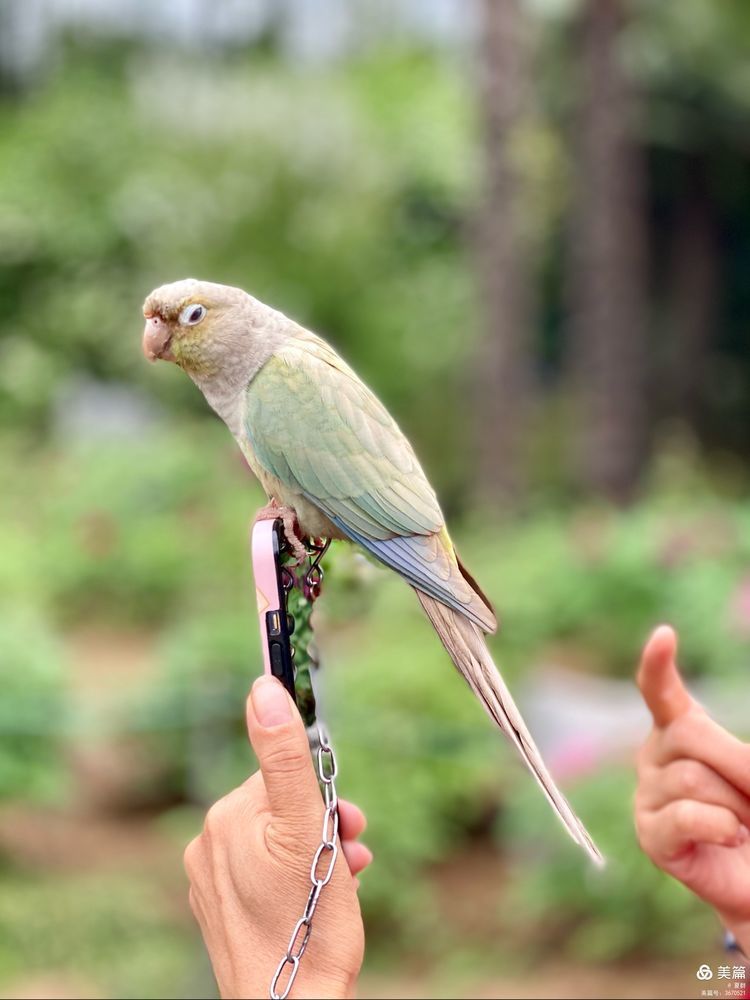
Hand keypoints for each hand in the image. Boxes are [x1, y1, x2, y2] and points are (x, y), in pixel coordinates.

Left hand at [185, 675, 368, 998]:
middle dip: (323, 825)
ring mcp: (212, 883)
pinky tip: (320, 900)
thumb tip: (264, 688)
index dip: (322, 799)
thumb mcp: (307, 827)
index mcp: (225, 819)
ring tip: (343, 881)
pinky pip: (266, 875)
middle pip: (281, 810)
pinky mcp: (224, 913)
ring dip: (317, 853)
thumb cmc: (308, 923)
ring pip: (278, 843)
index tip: (346, 823)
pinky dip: (298, 879)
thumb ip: (285, 757)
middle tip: (351, 855)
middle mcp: (208, 845)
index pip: (281, 778)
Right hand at [635, 625, 749, 952]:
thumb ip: (743, 757)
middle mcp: (654, 755)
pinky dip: (719, 825)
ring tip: (739, 826)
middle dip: (736, 762)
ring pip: (691, 778)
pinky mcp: (650, 835)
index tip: (663, 635)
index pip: (660, 692)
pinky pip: (685, 817)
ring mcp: (647, 794)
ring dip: (734, 805)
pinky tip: (729, 835)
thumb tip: (740, 761)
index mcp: (678, 730)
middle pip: (689, 734)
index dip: (657, 665)